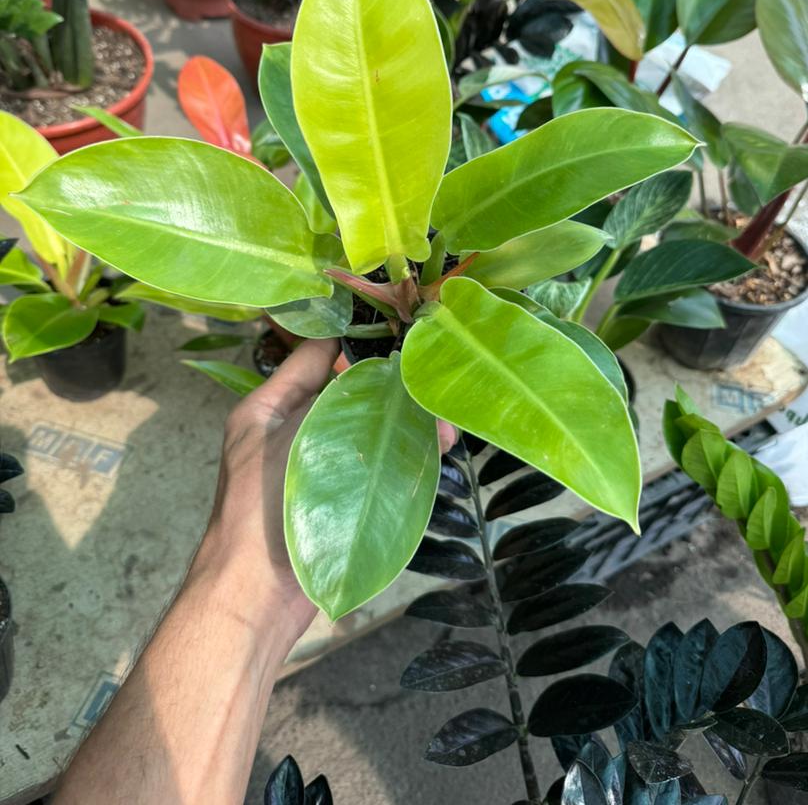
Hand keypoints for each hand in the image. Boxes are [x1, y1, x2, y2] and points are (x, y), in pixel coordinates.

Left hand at [199, 337, 456, 637]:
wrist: (254, 593)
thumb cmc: (259, 504)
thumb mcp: (284, 431)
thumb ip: (326, 390)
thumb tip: (365, 354)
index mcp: (271, 405)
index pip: (317, 352)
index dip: (354, 335)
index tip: (399, 323)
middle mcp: (297, 430)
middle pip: (353, 391)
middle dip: (393, 385)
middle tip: (432, 381)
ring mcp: (325, 466)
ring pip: (374, 429)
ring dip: (408, 423)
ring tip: (444, 426)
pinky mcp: (346, 499)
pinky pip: (381, 465)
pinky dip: (408, 456)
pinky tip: (437, 451)